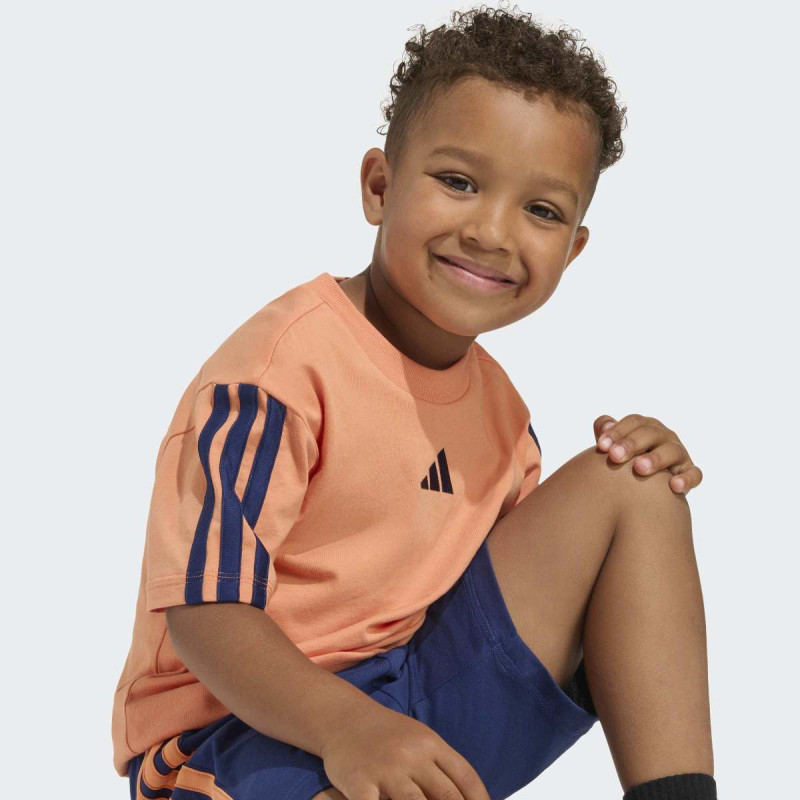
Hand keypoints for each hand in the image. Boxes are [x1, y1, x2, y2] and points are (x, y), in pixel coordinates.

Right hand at [320, 703, 489, 799]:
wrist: (344, 718)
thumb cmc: (388, 734)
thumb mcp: (420, 739)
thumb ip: (442, 767)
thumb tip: (473, 799)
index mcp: (431, 744)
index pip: (466, 778)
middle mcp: (412, 756)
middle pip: (446, 797)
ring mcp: (386, 769)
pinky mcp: (359, 782)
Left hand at [593, 414, 702, 494]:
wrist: (646, 487)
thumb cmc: (625, 463)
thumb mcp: (616, 447)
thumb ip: (608, 435)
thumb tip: (603, 425)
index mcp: (646, 427)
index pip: (634, 422)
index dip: (617, 431)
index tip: (601, 446)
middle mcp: (664, 436)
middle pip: (651, 433)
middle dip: (632, 443)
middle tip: (615, 456)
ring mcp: (679, 453)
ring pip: (672, 451)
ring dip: (656, 458)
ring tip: (639, 468)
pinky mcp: (689, 472)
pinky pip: (693, 474)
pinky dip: (687, 479)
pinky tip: (674, 486)